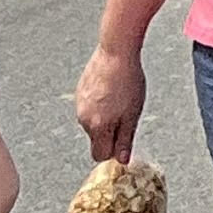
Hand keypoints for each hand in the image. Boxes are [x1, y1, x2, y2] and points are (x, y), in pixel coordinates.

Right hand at [72, 46, 146, 164]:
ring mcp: (79, 104)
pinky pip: (89, 106)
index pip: (99, 155)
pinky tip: (111, 88)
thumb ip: (125, 140)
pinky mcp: (80, 91)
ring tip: (121, 97)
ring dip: (105, 117)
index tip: (124, 140)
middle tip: (127, 113)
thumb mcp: (132, 114)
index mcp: (97, 127)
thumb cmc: (128, 82)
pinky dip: (99, 103)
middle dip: (110, 133)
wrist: (116, 52)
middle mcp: (83, 119)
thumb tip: (122, 161)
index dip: (113, 151)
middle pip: (96, 138)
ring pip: (92, 121)